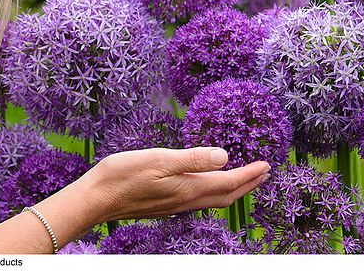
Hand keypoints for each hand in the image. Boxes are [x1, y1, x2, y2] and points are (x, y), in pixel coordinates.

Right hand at [79, 147, 270, 222]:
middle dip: (247, 184)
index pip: (228, 183)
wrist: (96, 199)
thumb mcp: (158, 159)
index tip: (267, 165)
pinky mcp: (165, 205)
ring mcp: (175, 205)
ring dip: (233, 189)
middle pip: (225, 196)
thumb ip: (192, 159)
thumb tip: (224, 157)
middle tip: (264, 172)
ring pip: (213, 200)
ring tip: (243, 178)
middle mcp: (185, 200)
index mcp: (187, 187)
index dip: (249, 174)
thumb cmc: (123, 175)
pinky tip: (208, 183)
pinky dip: (214, 191)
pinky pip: (200, 200)